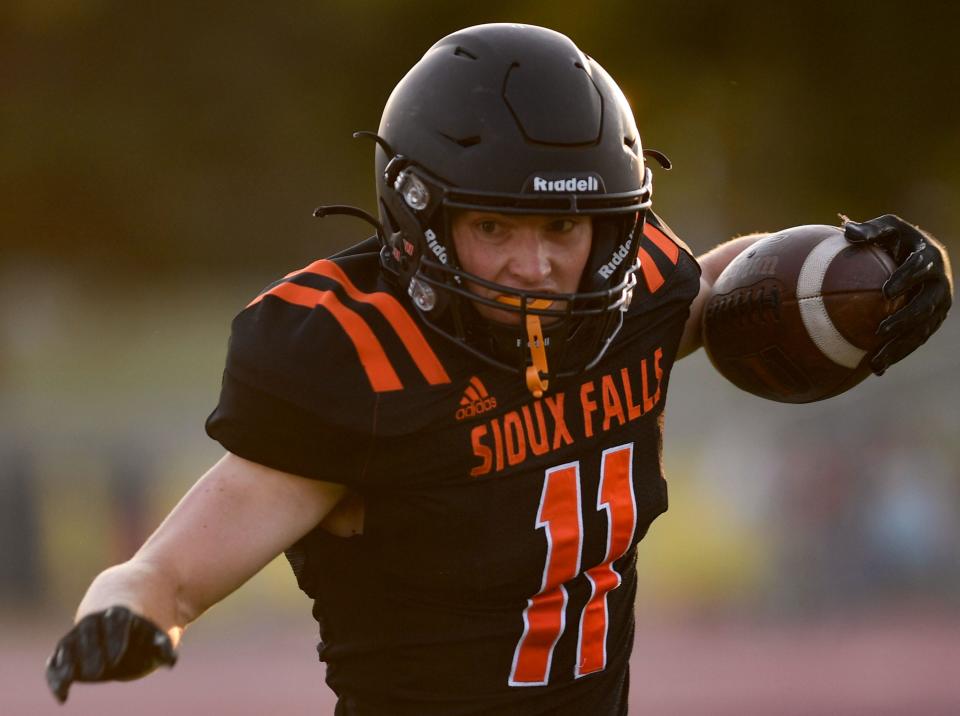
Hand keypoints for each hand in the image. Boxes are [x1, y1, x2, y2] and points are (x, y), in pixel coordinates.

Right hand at [45, 606, 176, 703]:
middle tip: (97, 673)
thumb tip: (171, 661)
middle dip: (91, 652)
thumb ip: (161, 644)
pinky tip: (63, 696)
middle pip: (90, 632)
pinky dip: (56, 675)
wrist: (125, 596)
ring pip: (68, 644)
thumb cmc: (145, 623)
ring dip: (66, 663)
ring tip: (67, 684)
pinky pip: (57, 659)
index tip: (117, 658)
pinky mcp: (68, 648)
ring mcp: (79, 633)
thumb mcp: (156, 631)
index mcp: (121, 611)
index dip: (116, 639)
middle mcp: (96, 619)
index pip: (116, 622)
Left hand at [843, 214, 952, 374]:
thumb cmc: (897, 240)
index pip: (920, 268)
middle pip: (925, 305)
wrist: (920, 258)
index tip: (885, 291)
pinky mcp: (931, 322)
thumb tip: (848, 231)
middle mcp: (939, 283)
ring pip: (921, 330)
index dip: (906, 278)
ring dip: (899, 346)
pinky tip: (876, 368)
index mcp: (930, 258)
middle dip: (905, 319)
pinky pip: (915, 341)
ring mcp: (938, 306)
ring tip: (875, 361)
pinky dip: (897, 354)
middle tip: (880, 330)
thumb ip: (871, 230)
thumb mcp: (887, 228)